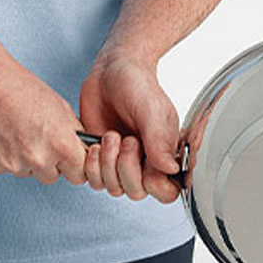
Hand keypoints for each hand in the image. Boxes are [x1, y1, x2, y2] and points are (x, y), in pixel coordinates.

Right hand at [0, 47, 86, 185]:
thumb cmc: (18, 86)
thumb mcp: (59, 106)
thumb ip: (71, 134)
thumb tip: (78, 149)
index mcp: (59, 144)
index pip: (78, 174)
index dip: (73, 163)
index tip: (68, 156)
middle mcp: (36, 159)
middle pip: (51, 175)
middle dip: (48, 160)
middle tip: (36, 135)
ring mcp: (11, 165)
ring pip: (25, 170)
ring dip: (23, 157)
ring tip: (14, 128)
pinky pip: (2, 166)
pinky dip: (1, 154)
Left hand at [78, 51, 181, 204]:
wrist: (110, 70)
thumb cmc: (137, 83)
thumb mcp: (152, 109)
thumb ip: (160, 140)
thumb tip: (170, 169)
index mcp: (165, 153)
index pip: (166, 191)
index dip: (153, 183)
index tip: (144, 157)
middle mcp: (144, 161)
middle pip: (136, 191)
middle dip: (126, 166)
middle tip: (125, 138)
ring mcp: (120, 161)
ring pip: (114, 188)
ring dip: (107, 164)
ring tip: (109, 136)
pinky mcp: (100, 158)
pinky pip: (94, 180)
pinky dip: (91, 165)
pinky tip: (94, 143)